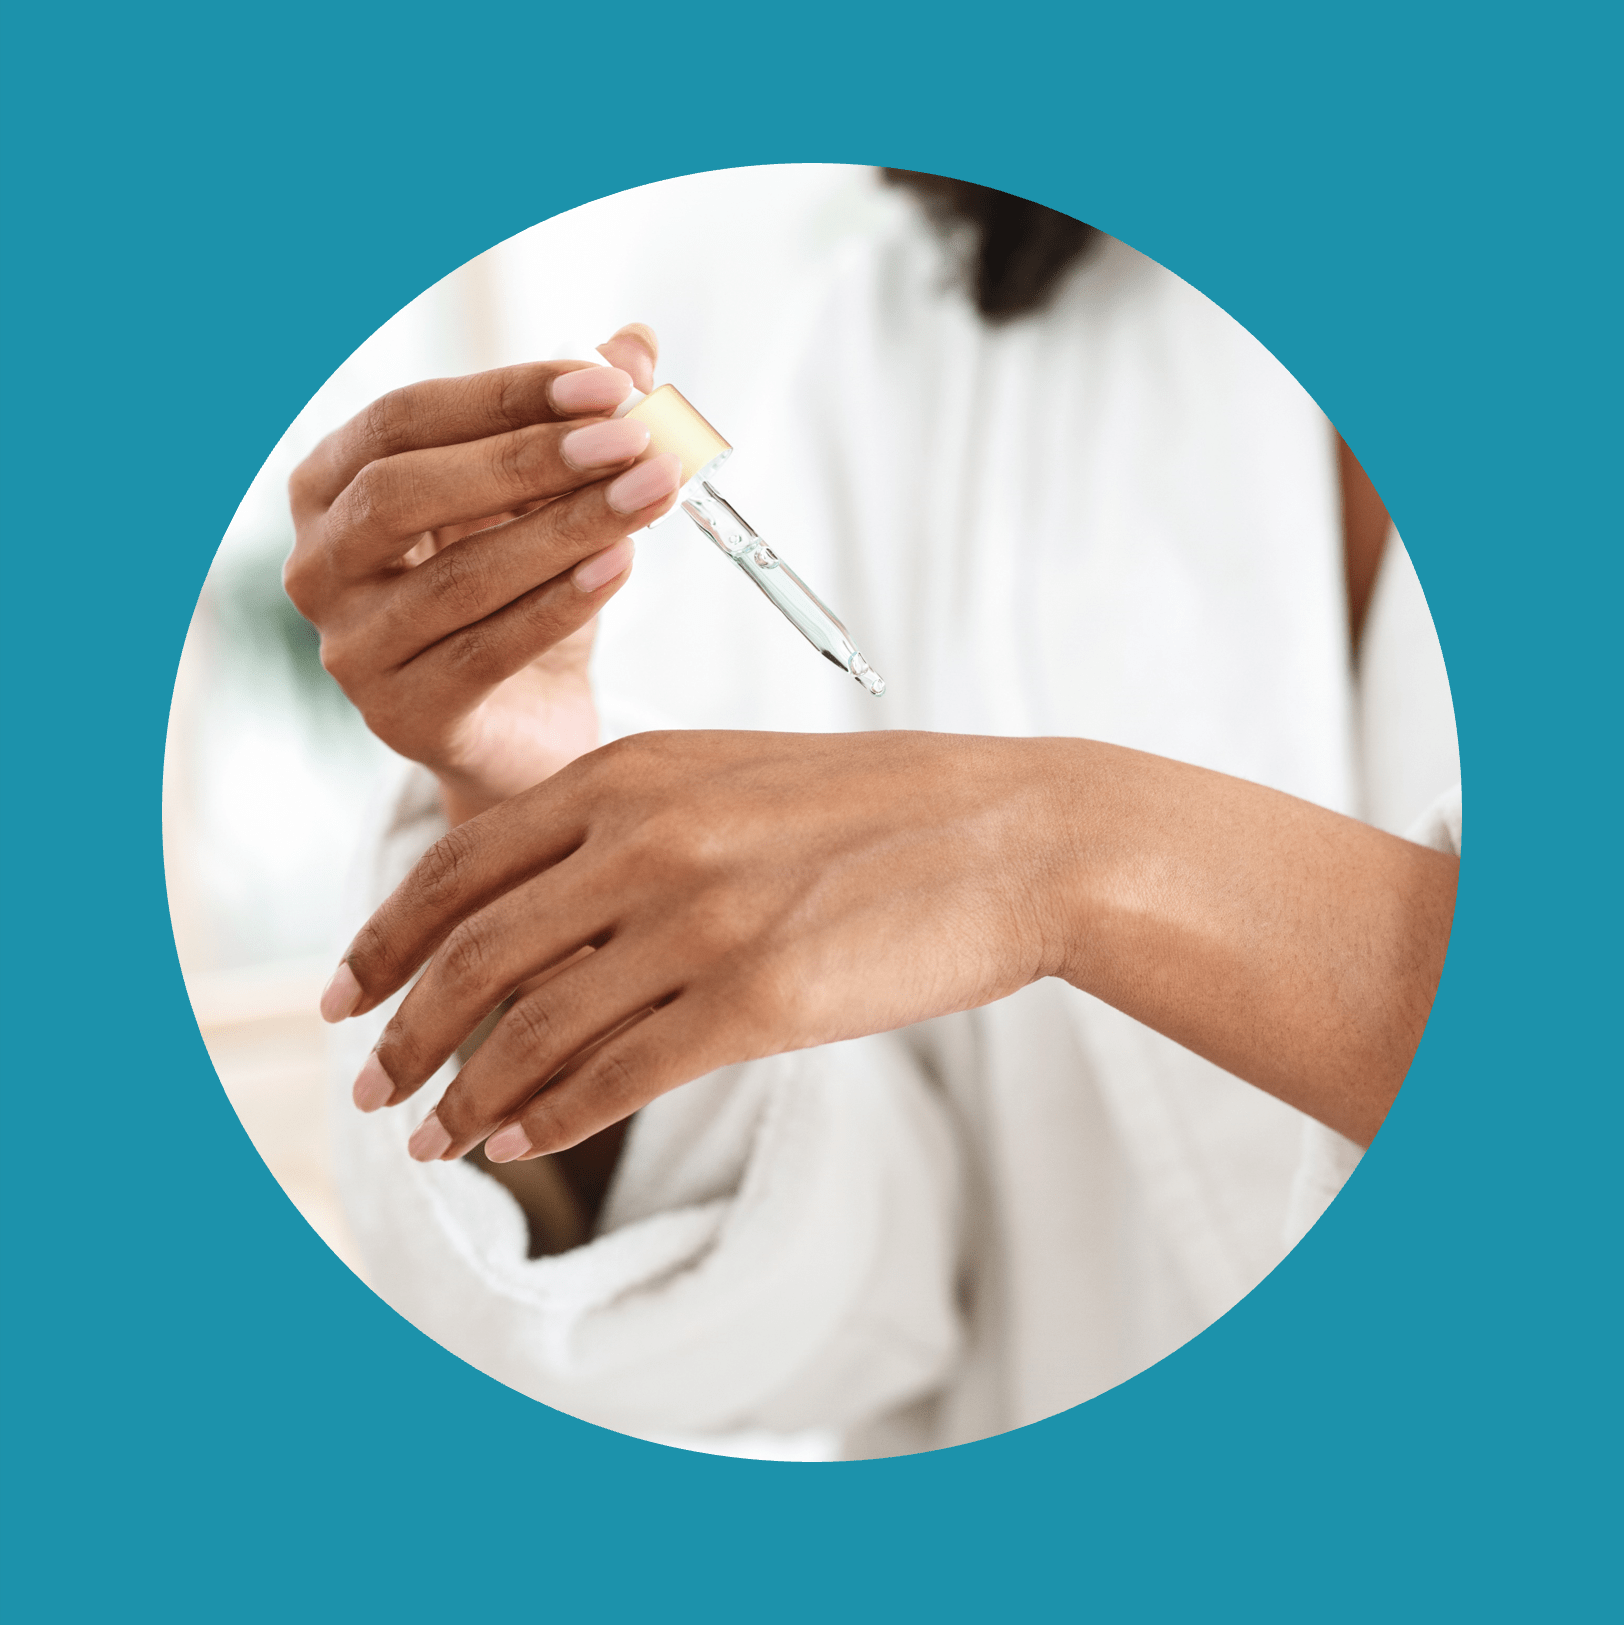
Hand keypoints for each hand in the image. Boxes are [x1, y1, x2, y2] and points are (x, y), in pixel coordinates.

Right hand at [284, 325, 678, 823]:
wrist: (526, 729)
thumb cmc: (521, 598)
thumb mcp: (545, 503)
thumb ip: (577, 425)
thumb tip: (637, 342)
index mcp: (331, 488)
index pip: (404, 418)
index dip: (507, 395)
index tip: (608, 385)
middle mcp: (318, 565)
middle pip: (407, 492)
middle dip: (531, 459)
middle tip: (633, 442)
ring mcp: (351, 648)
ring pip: (458, 577)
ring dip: (566, 529)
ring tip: (650, 495)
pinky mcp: (402, 715)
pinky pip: (484, 652)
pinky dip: (558, 605)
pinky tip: (620, 565)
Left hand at [323, 731, 1065, 1161]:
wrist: (1019, 833)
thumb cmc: (884, 810)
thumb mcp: (736, 779)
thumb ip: (634, 826)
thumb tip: (544, 912)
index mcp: (634, 771)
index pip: (464, 860)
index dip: (387, 933)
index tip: (348, 990)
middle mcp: (647, 839)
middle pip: (476, 950)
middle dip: (404, 1029)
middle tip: (368, 1084)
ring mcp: (699, 920)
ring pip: (534, 1025)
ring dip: (464, 1092)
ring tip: (430, 1138)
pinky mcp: (760, 1001)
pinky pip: (619, 1074)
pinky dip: (551, 1117)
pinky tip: (517, 1141)